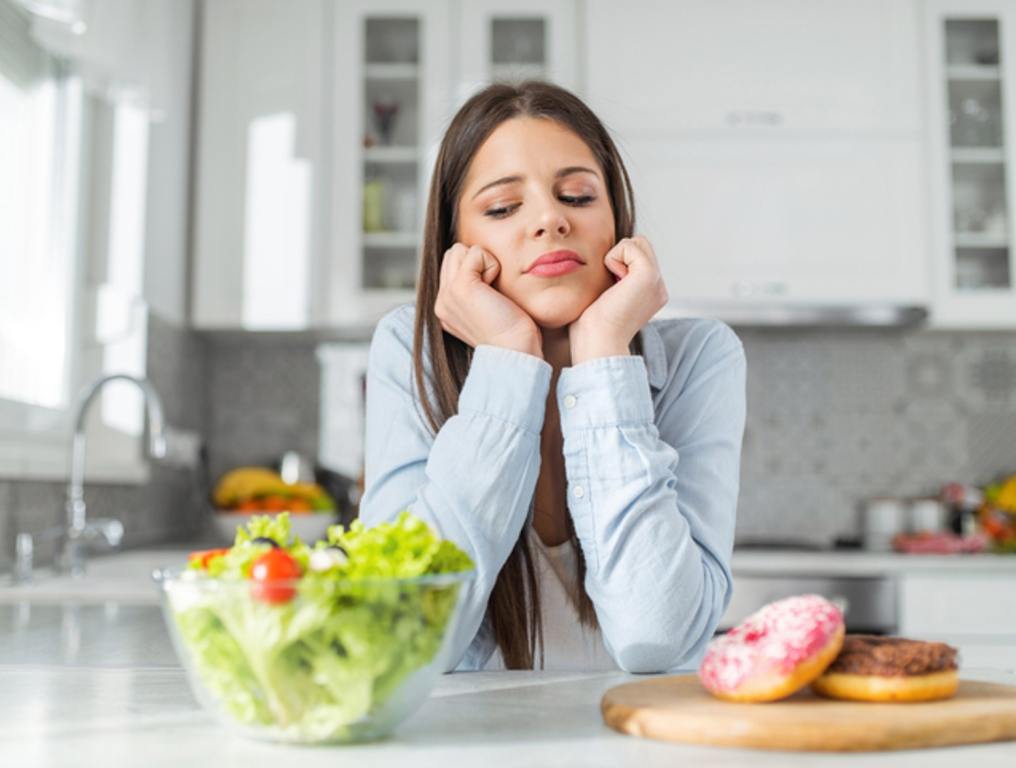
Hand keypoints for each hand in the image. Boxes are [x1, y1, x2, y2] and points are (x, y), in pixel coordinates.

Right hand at [434, 243, 542, 356]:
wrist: (515, 352)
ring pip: (460, 249)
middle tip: (492, 293)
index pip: (452, 265)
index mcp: (445, 308)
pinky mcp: (460, 287)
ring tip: (493, 291)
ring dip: (483, 263)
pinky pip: (476, 253)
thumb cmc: (513, 334)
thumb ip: (477, 291)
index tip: (491, 298)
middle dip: (476, 263)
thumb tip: (482, 268)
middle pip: (453, 254)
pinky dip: (492, 265)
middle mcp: (441, 302)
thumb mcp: (487, 310)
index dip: (476, 270)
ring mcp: (447, 294)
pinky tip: (496, 290)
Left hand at [569, 236, 667, 363]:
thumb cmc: (591, 328)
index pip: (636, 256)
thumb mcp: (605, 297)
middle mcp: (659, 287)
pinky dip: (613, 259)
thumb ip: (612, 279)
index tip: (608, 293)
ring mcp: (657, 281)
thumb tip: (605, 260)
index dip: (616, 264)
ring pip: (636, 242)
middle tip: (610, 288)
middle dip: (618, 257)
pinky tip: (613, 284)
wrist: (597, 343)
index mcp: (650, 293)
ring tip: (612, 287)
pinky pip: (629, 245)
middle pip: (639, 245)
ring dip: (615, 258)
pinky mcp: (649, 275)